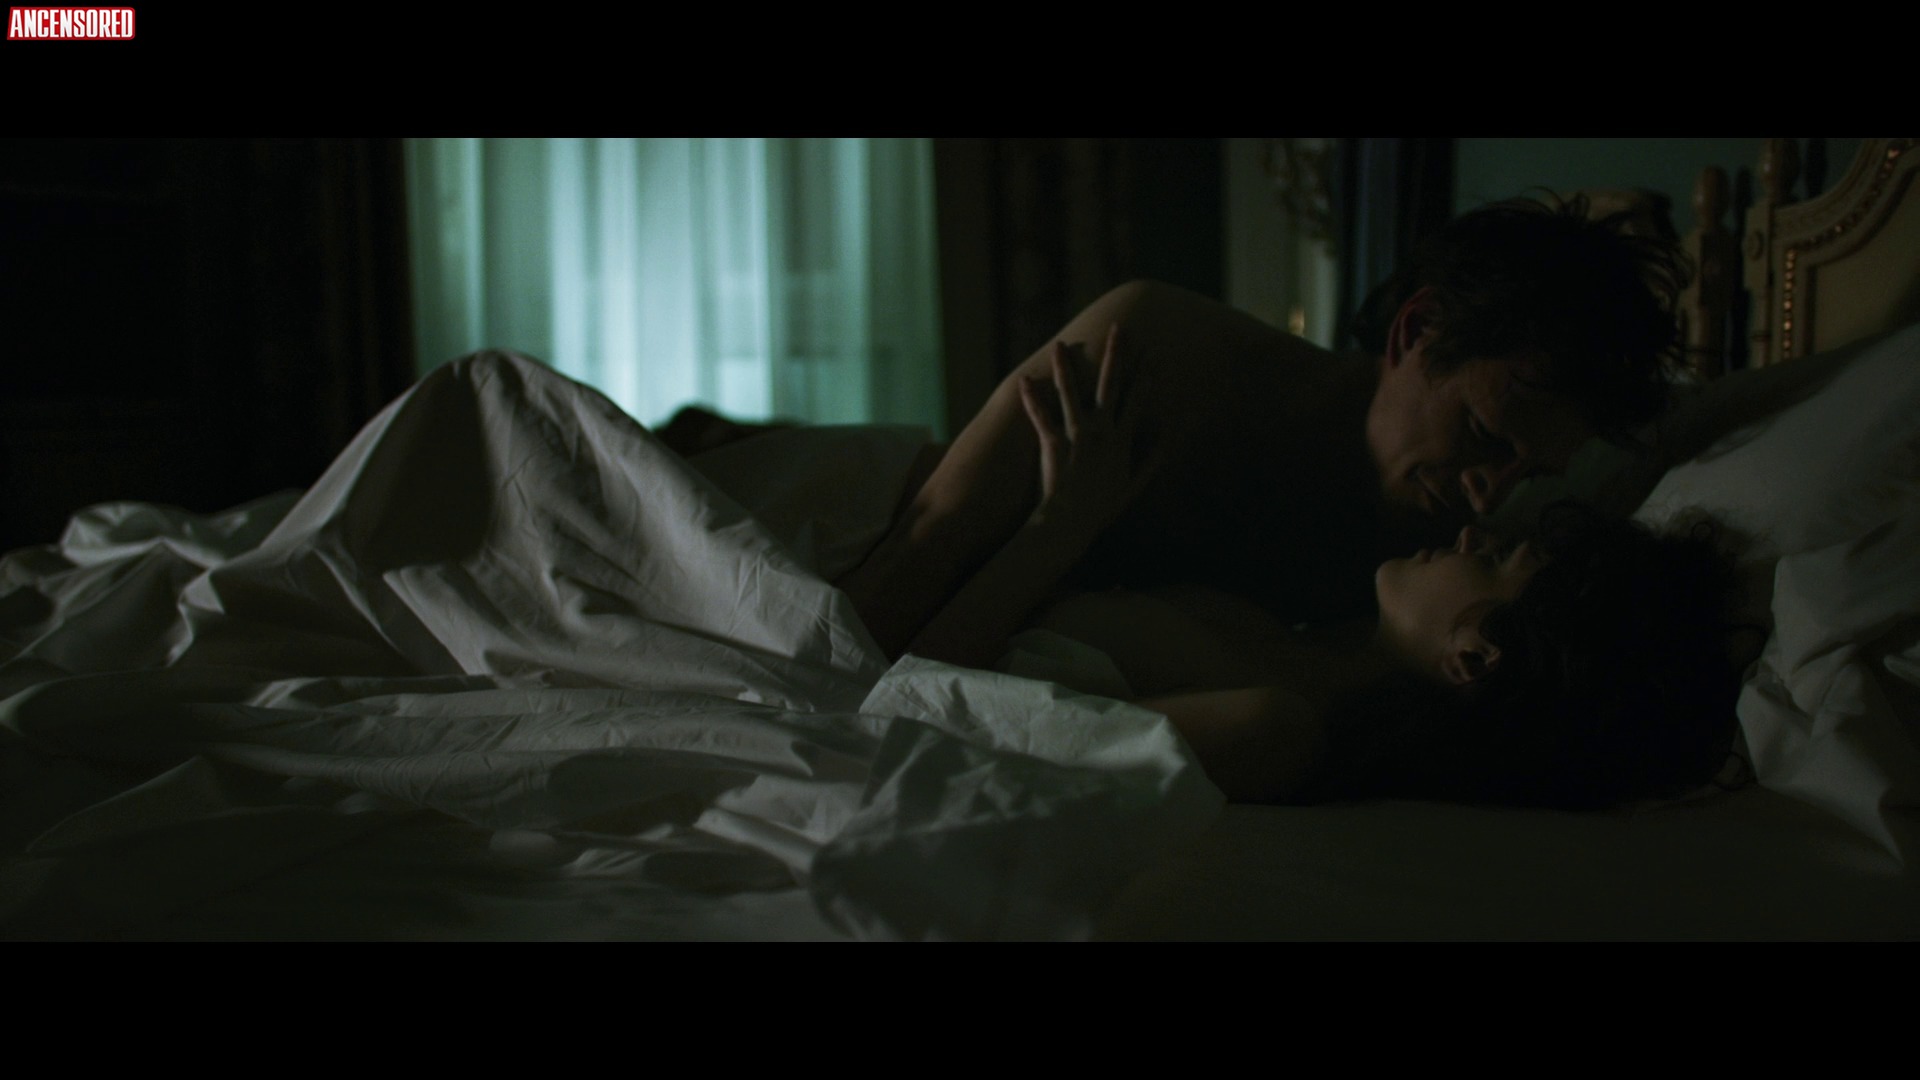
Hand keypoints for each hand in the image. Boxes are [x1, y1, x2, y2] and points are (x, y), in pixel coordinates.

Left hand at [1019, 326, 1153, 535]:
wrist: (1070, 524)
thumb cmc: (1100, 509)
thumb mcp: (1132, 487)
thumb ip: (1149, 463)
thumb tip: (1164, 442)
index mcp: (1121, 440)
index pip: (1137, 400)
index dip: (1145, 375)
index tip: (1152, 354)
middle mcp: (1100, 431)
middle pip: (1110, 384)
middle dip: (1115, 354)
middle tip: (1119, 329)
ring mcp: (1075, 435)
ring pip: (1070, 392)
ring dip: (1065, 366)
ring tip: (1060, 345)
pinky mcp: (1052, 442)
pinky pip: (1039, 415)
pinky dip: (1030, 398)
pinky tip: (1024, 379)